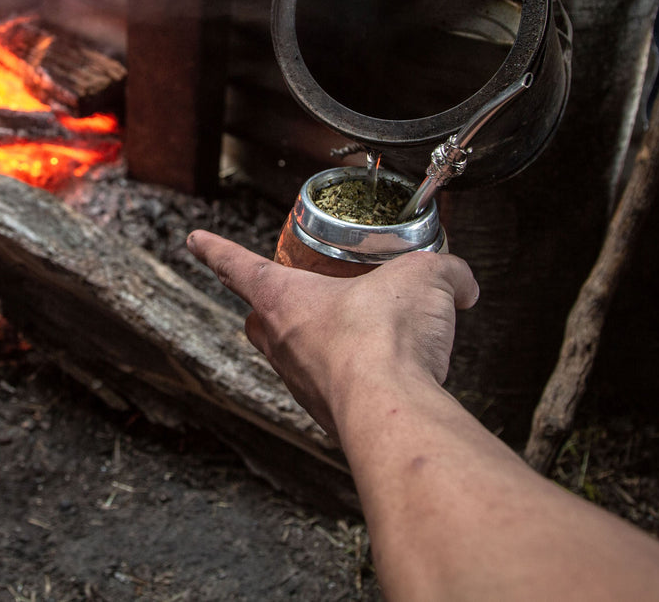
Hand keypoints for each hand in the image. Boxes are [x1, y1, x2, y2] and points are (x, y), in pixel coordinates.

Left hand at [185, 230, 478, 440]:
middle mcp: (284, 344)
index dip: (216, 250)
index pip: (238, 265)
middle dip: (267, 308)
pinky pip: (333, 392)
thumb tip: (463, 285)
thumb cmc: (385, 339)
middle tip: (287, 298)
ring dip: (315, 348)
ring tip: (352, 338)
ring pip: (293, 360)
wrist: (391, 410)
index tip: (196, 241)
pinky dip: (352, 382)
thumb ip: (447, 274)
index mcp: (285, 299)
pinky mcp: (331, 417)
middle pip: (257, 321)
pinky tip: (385, 378)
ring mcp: (303, 385)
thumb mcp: (425, 279)